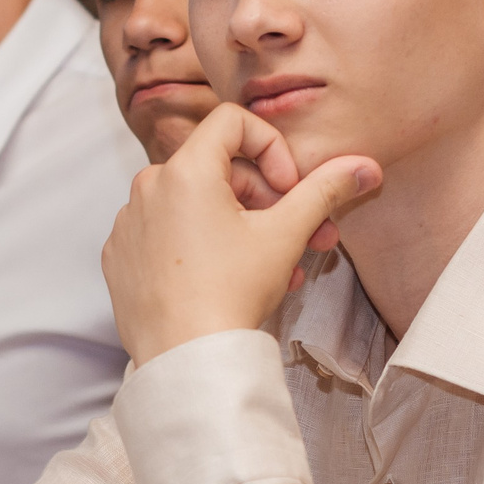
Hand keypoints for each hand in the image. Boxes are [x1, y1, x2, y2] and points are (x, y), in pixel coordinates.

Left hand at [100, 101, 378, 364]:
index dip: (272, 148)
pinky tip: (224, 279)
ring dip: (239, 226)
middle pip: (217, 169)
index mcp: (184, 170)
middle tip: (303, 236)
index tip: (290, 189)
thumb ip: (324, 191)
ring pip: (194, 205)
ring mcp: (128, 223)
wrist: (186, 361)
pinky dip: (198, 245)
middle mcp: (147, 187)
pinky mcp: (119, 257)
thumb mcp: (286, 235)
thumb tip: (364, 167)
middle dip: (267, 199)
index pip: (232, 123)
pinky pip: (165, 234)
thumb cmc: (231, 294)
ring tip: (274, 268)